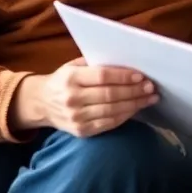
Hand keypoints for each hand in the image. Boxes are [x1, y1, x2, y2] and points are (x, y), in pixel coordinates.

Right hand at [11, 58, 158, 136]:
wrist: (40, 103)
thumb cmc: (63, 80)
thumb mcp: (72, 66)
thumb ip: (95, 63)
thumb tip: (126, 61)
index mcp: (71, 78)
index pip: (102, 76)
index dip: (124, 76)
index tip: (141, 76)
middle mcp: (72, 98)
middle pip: (110, 95)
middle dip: (134, 91)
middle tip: (151, 87)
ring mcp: (76, 117)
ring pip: (112, 111)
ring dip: (134, 105)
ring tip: (150, 99)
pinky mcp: (81, 131)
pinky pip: (108, 124)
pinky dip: (125, 117)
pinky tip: (136, 109)